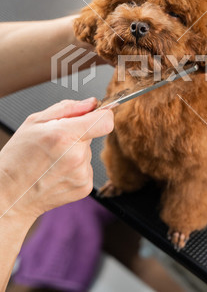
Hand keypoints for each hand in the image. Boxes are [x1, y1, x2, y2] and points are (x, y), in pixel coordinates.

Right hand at [0, 97, 112, 222]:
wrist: (10, 195)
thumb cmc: (17, 157)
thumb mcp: (34, 122)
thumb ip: (68, 108)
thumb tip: (92, 103)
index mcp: (64, 136)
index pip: (105, 121)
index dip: (103, 114)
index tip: (95, 114)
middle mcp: (77, 156)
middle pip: (94, 134)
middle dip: (79, 133)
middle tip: (56, 142)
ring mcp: (82, 173)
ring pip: (88, 151)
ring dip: (76, 152)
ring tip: (52, 160)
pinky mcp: (85, 187)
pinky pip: (87, 167)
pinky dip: (75, 168)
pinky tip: (57, 172)